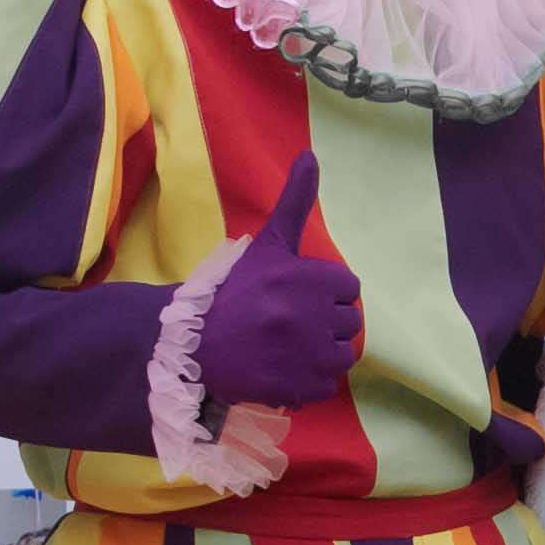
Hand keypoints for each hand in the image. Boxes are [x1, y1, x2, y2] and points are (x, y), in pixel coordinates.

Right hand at [197, 157, 365, 426]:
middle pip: (350, 324)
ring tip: (289, 346)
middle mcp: (313, 317)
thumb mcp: (269, 243)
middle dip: (325, 323)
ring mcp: (307, 356)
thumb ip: (295, 201)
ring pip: (342, 357)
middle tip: (290, 323)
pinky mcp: (299, 389)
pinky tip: (282, 368)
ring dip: (321, 354)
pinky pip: (325, 387)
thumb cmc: (235, 291)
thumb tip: (310, 155)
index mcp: (311, 279)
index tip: (298, 296)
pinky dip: (308, 382)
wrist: (194, 342)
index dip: (326, 292)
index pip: (349, 288)